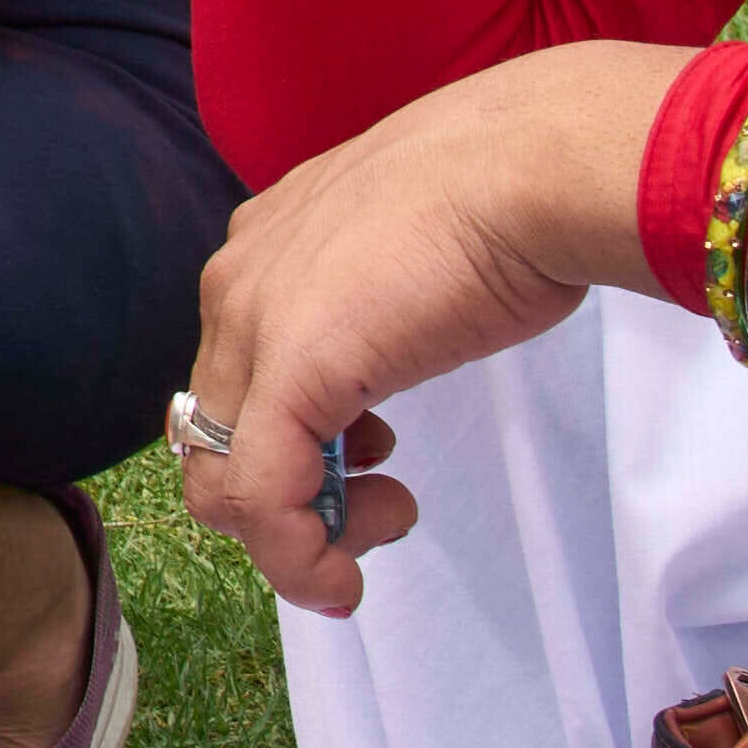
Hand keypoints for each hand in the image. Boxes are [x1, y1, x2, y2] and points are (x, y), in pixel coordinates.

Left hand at [173, 43, 683, 612]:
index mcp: (263, 251)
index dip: (293, 445)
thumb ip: (375, 311)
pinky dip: (295, 559)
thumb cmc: (505, 201)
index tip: (370, 469)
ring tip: (390, 516)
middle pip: (218, 435)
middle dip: (295, 499)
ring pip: (224, 477)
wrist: (529, 167)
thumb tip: (385, 370)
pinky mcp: (290, 374)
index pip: (237, 379)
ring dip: (299, 534)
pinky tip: (342, 580)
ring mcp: (253, 326)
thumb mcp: (415, 259)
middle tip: (384, 510)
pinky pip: (260, 497)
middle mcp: (237, 284)